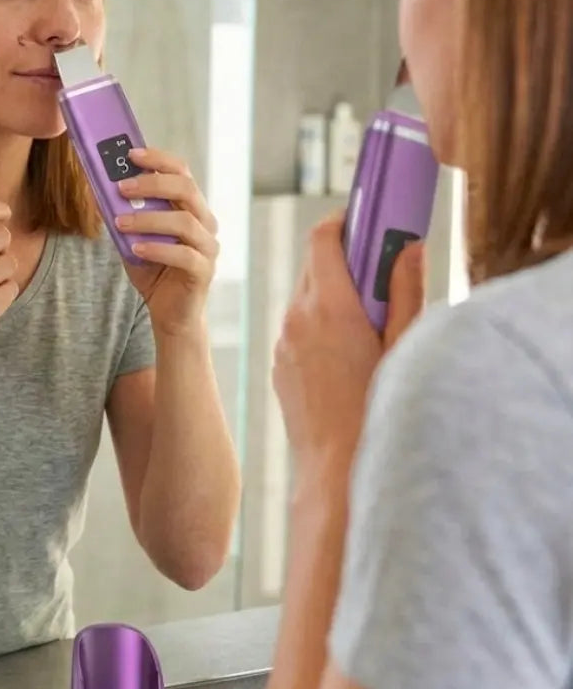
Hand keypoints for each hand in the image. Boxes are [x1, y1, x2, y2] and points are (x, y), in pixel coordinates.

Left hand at [114, 147, 218, 336]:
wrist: (169, 315)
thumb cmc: (154, 272)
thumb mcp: (132, 239)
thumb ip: (121, 216)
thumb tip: (95, 190)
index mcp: (190, 209)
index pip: (181, 173)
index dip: (158, 159)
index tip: (131, 154)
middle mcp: (204, 223)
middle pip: (186, 190)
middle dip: (153, 183)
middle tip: (122, 186)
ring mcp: (207, 247)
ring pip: (185, 222)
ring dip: (149, 219)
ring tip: (120, 222)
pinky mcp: (203, 271)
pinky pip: (184, 254)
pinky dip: (158, 249)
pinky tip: (136, 249)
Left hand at [273, 212, 425, 484]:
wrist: (335, 467)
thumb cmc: (376, 409)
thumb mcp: (403, 347)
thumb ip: (406, 291)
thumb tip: (410, 247)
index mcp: (330, 307)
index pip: (323, 238)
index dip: (343, 222)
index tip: (365, 222)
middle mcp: (298, 317)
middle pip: (316, 266)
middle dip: (345, 261)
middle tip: (378, 272)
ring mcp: (284, 341)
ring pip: (306, 298)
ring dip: (332, 296)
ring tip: (365, 321)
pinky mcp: (279, 363)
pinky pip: (298, 328)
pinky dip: (318, 325)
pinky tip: (344, 352)